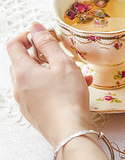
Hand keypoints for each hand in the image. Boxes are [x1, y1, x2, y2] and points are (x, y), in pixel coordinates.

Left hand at [7, 23, 92, 148]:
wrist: (69, 131)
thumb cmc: (67, 97)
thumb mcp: (62, 64)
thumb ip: (48, 44)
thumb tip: (36, 28)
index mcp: (23, 72)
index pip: (13, 45)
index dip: (26, 36)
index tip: (42, 35)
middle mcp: (19, 87)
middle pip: (22, 62)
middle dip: (41, 54)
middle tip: (59, 53)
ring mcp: (25, 101)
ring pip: (34, 77)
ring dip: (52, 70)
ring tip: (76, 73)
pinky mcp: (34, 111)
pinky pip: (40, 91)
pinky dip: (54, 85)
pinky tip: (77, 87)